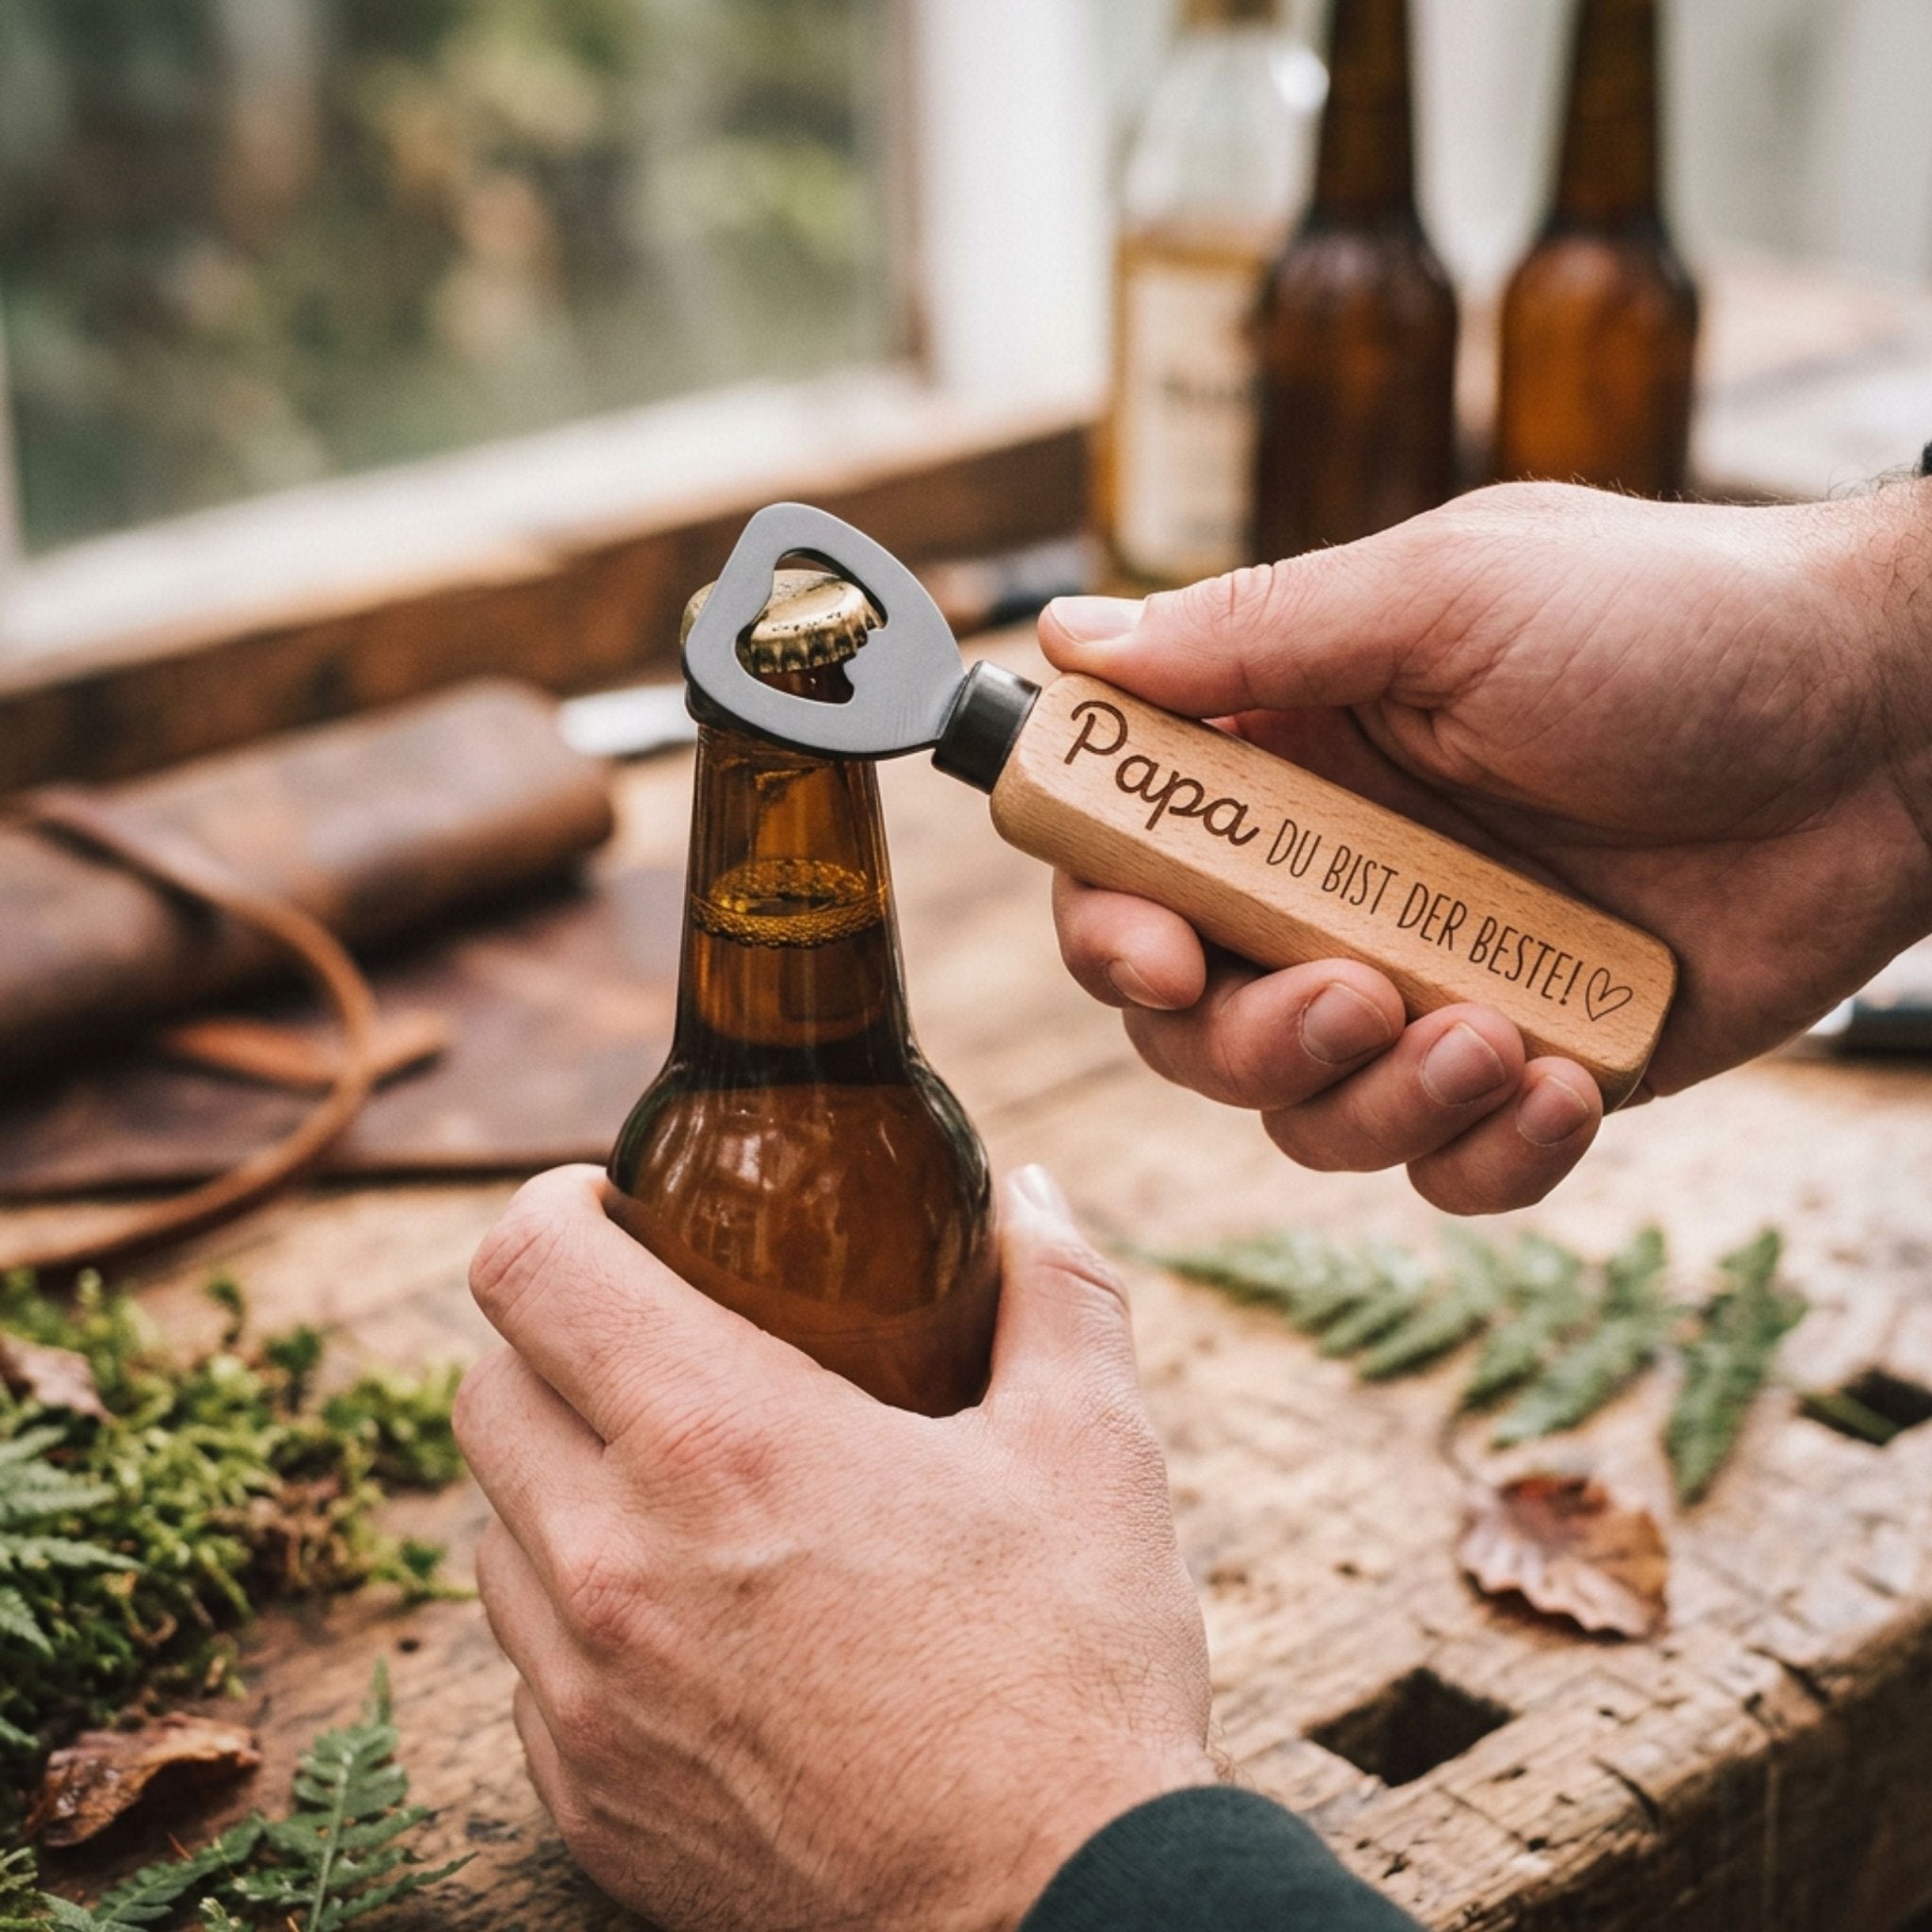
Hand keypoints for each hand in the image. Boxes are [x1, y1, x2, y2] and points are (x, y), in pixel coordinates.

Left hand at [455, 1164, 1215, 1931]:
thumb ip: (1054, 1289)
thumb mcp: (1092, 1451)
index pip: (527, 1265)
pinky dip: (581, 1616)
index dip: (552, 1204)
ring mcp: (584, 1695)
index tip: (613, 1204)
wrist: (1049, 1917)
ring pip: (496, 1531)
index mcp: (719, 1437)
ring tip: (683, 1487)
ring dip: (563, 1480)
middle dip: (555, 1338)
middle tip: (660, 1337)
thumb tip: (1032, 1192)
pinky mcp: (585, 1802)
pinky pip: (529, 1665)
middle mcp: (613, 1557)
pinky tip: (696, 1625)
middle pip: (486, 1387)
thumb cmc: (1067, 1678)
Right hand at [1045, 480, 1931, 1212]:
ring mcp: (1428, 979)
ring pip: (1306, 1112)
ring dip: (1374, 1102)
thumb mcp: (1450, 593)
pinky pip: (1445, 1168)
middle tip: (1354, 998)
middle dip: (1244, 1040)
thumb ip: (1257, 633)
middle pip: (1190, 1021)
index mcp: (1291, 759)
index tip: (1154, 956)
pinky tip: (1562, 1081)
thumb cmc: (1678, 623)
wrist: (1891, 726)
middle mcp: (1335, 879)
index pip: (1127, 860)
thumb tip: (1071, 637)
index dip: (1108, 921)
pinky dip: (1483, 1154)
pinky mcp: (1527, 1064)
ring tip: (1492, 1034)